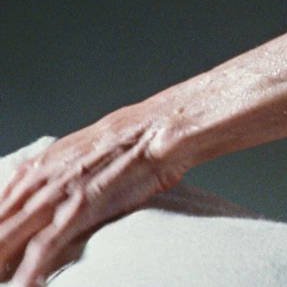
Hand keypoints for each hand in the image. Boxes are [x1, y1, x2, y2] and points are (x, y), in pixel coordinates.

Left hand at [0, 108, 187, 285]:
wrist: (157, 130)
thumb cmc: (131, 141)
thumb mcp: (83, 153)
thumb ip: (62, 174)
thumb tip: (60, 192)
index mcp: (36, 168)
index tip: (1, 251)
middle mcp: (37, 182)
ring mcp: (54, 196)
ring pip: (7, 238)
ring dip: (2, 263)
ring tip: (1, 283)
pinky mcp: (76, 211)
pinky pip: (43, 247)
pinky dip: (31, 270)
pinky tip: (26, 285)